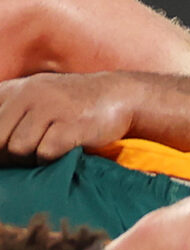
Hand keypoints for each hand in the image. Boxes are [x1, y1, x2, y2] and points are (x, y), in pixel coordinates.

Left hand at [0, 71, 137, 160]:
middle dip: (8, 155)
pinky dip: (50, 161)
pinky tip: (60, 155)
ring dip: (30, 160)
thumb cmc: (73, 103)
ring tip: (44, 156)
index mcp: (14, 89)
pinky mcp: (71, 126)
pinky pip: (45, 154)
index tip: (6, 151)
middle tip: (23, 160)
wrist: (119, 95)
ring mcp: (50, 109)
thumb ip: (10, 111)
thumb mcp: (36, 95)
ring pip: (19, 148)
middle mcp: (28, 95)